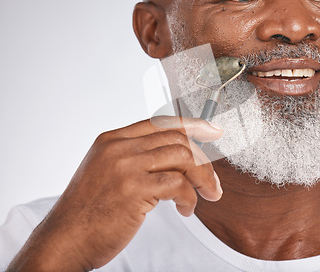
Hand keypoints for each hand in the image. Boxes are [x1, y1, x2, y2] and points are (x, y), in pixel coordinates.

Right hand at [7, 117, 222, 271]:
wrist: (64, 241)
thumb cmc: (88, 213)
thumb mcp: (107, 173)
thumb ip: (136, 158)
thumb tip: (177, 156)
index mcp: (112, 140)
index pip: (161, 122)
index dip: (192, 124)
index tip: (212, 131)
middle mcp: (118, 148)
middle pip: (177, 139)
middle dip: (204, 159)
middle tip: (213, 182)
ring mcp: (125, 166)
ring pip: (183, 158)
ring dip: (203, 178)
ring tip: (207, 195)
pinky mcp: (133, 189)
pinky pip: (178, 185)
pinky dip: (190, 198)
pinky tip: (186, 210)